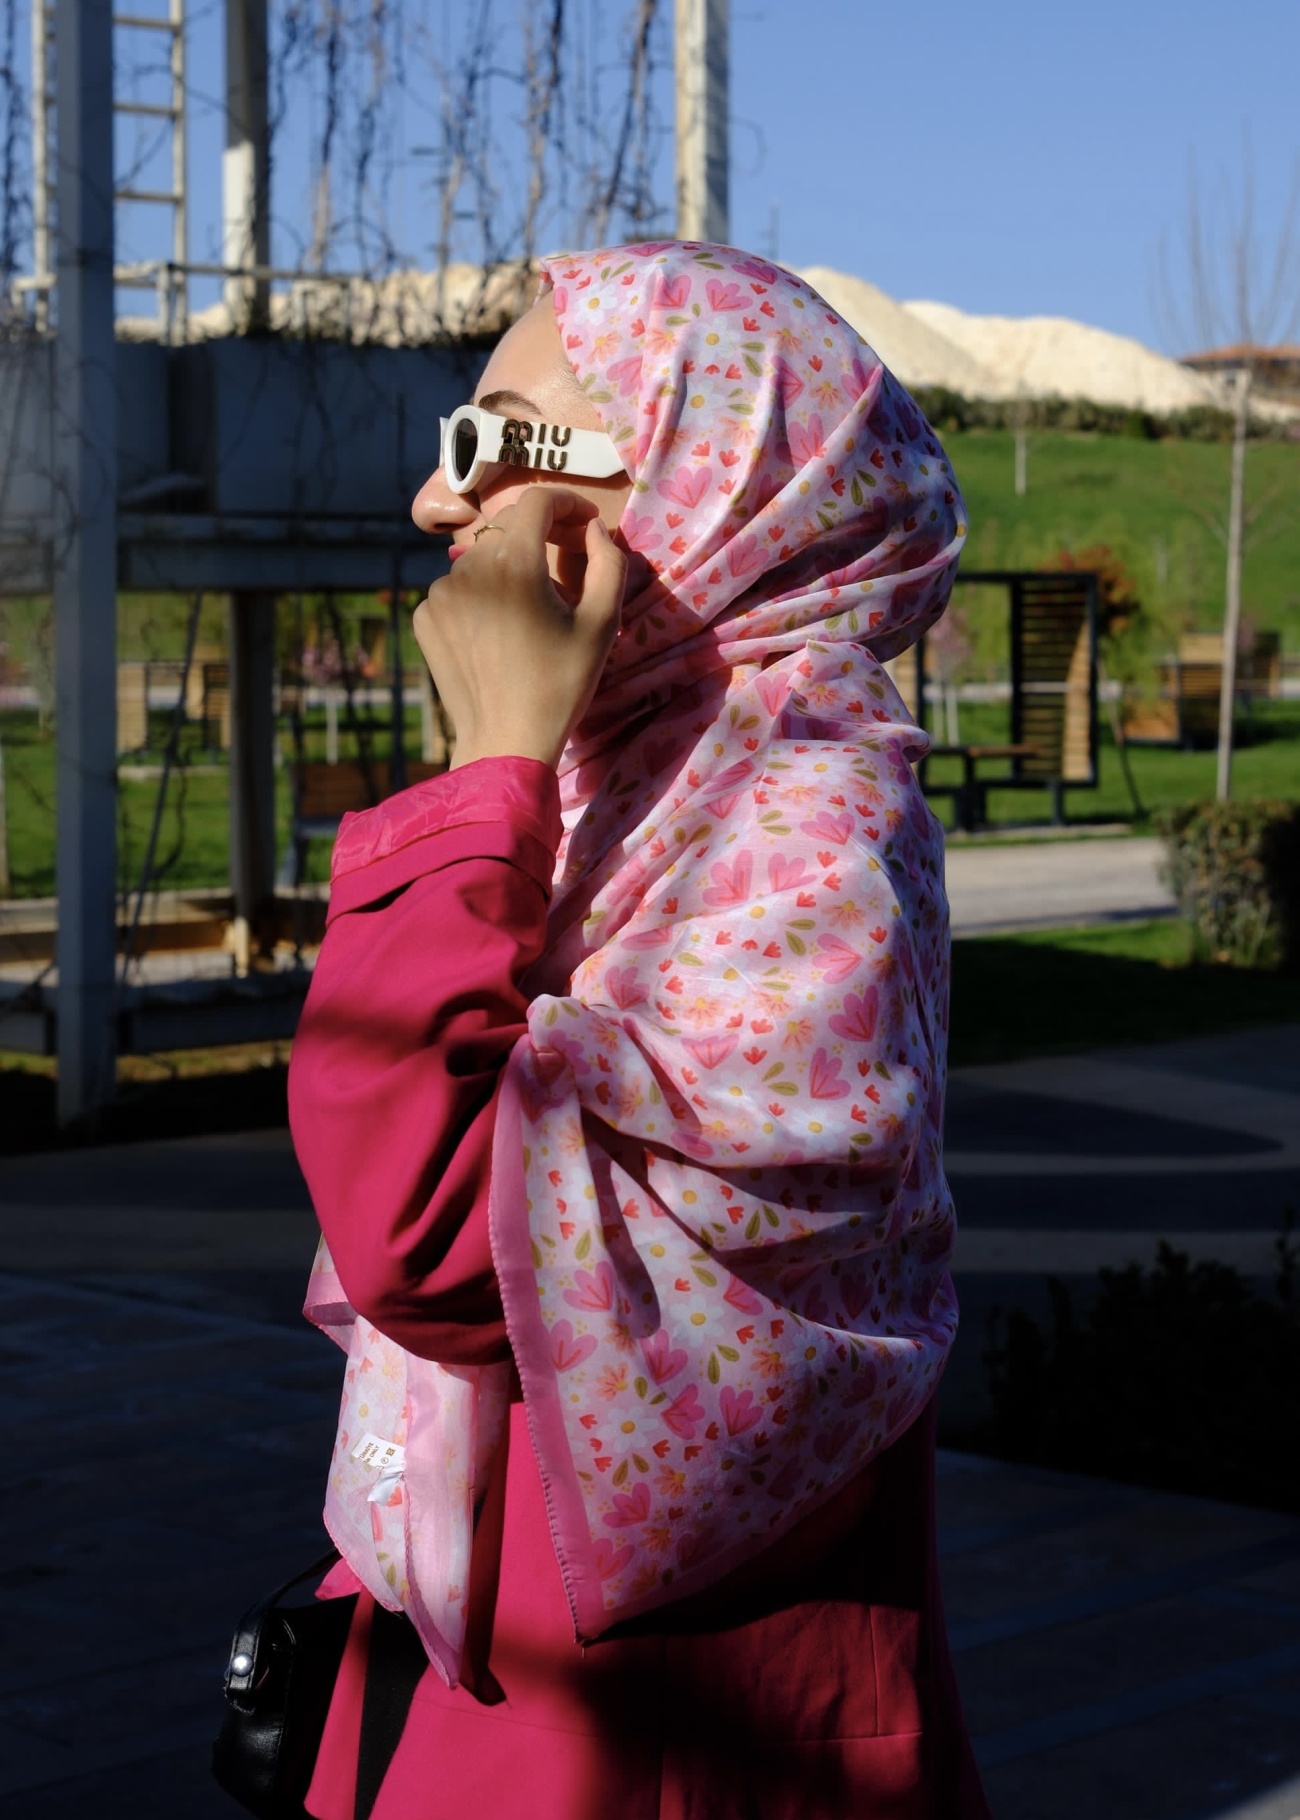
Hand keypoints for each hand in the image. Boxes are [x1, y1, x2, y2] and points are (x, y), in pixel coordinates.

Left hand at [413, 489, 626, 770]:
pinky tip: (496, 631)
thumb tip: (595, 530)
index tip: (584, 521)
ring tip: (528, 611)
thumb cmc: (561, 685)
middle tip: (564, 568)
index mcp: (514, 563)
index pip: (537, 501)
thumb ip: (608, 563)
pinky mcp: (424, 616)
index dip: (567, 502)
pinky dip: (479, 597)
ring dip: (507, 570)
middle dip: (540, 538)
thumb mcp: (603, 625)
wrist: (505, 742)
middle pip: (509, 530)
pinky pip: (457, 589)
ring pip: (481, 559)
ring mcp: (440, 592)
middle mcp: (469, 568)